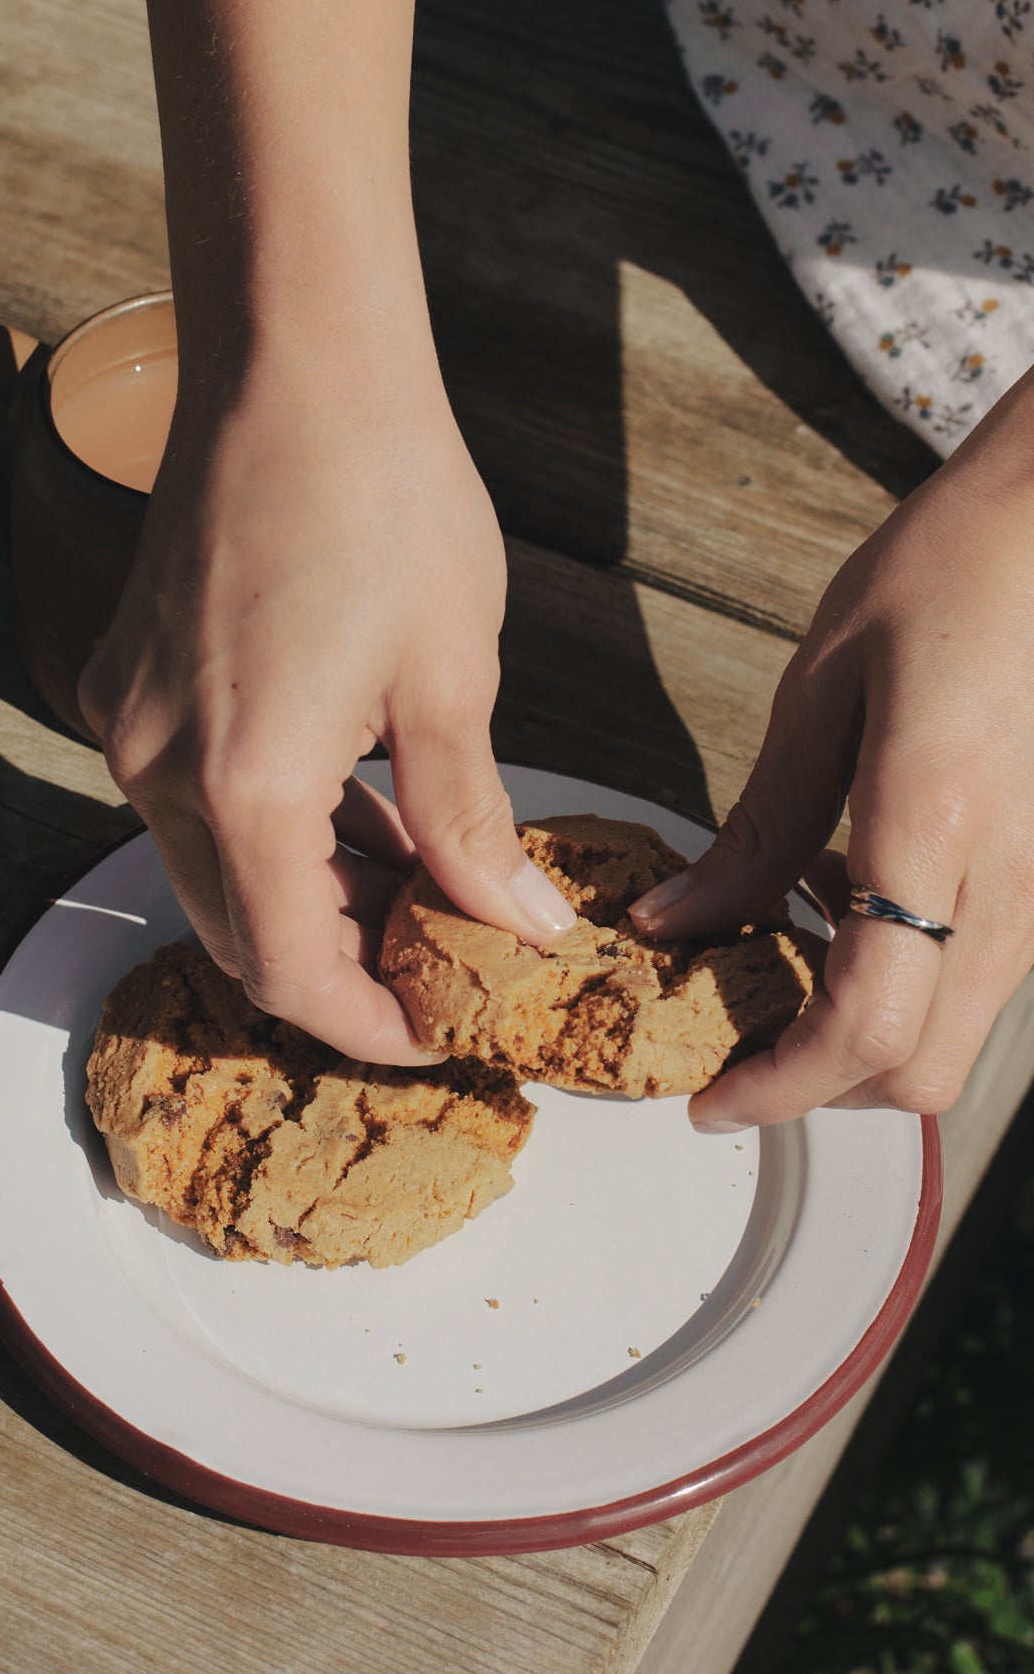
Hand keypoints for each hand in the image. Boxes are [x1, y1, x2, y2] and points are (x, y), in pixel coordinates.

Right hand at [78, 341, 575, 1063]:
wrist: (296, 357)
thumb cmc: (387, 494)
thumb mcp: (451, 678)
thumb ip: (469, 824)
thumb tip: (519, 924)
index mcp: (243, 784)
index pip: (292, 971)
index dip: (369, 1024)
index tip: (442, 1033)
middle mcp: (158, 766)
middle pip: (242, 932)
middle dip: (342, 969)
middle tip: (443, 969)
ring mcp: (132, 720)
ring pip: (217, 871)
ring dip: (310, 900)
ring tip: (419, 897)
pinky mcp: (132, 679)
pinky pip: (198, 800)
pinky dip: (274, 831)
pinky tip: (360, 818)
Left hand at [629, 365, 1033, 1128]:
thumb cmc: (949, 574)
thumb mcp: (825, 690)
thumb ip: (757, 828)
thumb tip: (674, 927)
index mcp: (938, 822)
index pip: (866, 1025)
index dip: (780, 1089)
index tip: (709, 1099)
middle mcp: (1017, 878)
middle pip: (923, 1069)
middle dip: (819, 1086)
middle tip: (731, 1044)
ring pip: (958, 1034)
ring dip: (862, 1038)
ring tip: (776, 963)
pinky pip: (982, 977)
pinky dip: (908, 984)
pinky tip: (851, 906)